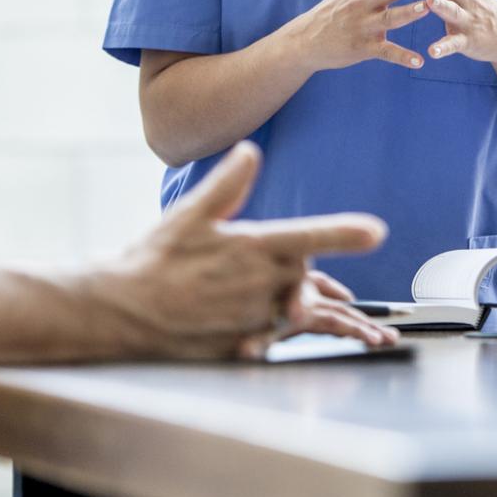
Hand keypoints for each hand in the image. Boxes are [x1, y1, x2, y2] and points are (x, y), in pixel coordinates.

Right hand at [112, 142, 388, 358]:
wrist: (120, 311)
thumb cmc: (153, 259)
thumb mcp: (189, 214)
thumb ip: (226, 185)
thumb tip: (250, 150)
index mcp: (251, 248)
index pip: (308, 236)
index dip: (345, 233)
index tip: (377, 232)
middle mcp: (258, 285)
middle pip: (304, 272)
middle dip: (300, 268)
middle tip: (268, 267)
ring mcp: (253, 318)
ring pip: (295, 308)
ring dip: (297, 303)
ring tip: (279, 302)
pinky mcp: (243, 345)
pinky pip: (276, 337)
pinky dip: (276, 330)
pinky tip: (256, 324)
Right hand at [290, 0, 434, 72]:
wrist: (306, 40)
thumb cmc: (334, 8)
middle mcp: (363, 3)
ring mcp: (363, 26)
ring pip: (388, 18)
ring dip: (408, 13)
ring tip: (427, 7)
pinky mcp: (363, 48)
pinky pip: (385, 52)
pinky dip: (402, 57)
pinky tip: (419, 61)